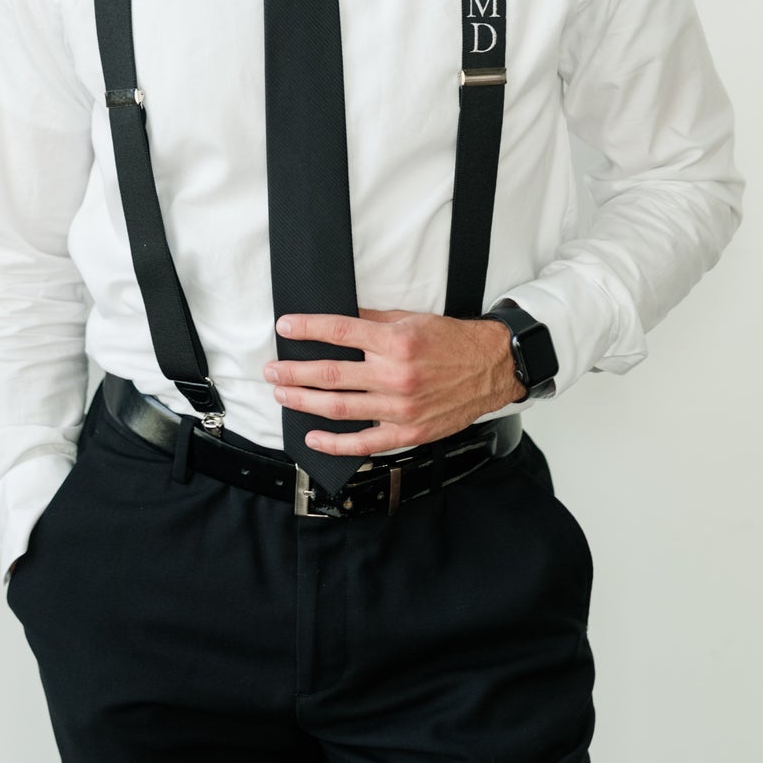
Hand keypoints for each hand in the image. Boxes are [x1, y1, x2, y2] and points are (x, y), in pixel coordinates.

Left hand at [263, 307, 525, 454]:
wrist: (491, 368)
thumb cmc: (451, 342)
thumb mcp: (412, 319)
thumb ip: (373, 320)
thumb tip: (336, 319)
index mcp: (396, 341)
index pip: (340, 331)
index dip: (307, 329)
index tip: (284, 327)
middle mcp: (396, 375)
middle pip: (331, 374)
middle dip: (294, 372)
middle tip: (272, 370)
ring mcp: (400, 408)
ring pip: (340, 407)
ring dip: (304, 402)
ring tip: (282, 395)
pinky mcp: (407, 433)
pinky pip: (364, 444)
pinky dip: (335, 443)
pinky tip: (312, 437)